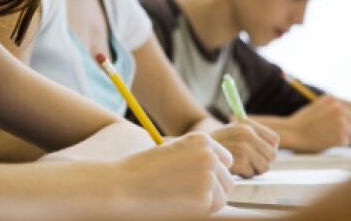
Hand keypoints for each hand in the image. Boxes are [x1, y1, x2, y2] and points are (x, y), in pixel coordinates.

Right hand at [114, 132, 233, 214]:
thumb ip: (195, 157)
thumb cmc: (141, 170)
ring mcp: (209, 176)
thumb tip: (215, 174)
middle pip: (227, 179)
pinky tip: (179, 204)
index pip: (225, 161)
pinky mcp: (205, 197)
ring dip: (207, 201)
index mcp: (202, 140)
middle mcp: (210, 155)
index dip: (214, 173)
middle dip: (214, 189)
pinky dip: (200, 210)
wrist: (123, 185)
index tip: (199, 181)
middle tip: (189, 195)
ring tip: (181, 198)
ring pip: (222, 195)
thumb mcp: (172, 151)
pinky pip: (213, 208)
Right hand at [210, 119, 278, 177]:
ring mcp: (244, 146)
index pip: (274, 140)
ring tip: (239, 165)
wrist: (195, 152)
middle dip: (261, 161)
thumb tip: (273, 154)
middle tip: (247, 161)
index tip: (257, 152)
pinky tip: (232, 169)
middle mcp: (247, 132)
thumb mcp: (233, 133)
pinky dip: (243, 175)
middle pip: (272, 155)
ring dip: (253, 169)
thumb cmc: (216, 146)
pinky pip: (252, 174)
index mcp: (246, 124)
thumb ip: (253, 138)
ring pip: (265, 167)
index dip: (267, 149)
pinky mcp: (240, 160)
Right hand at [280, 95, 350, 150]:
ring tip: (338, 141)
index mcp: (333, 100)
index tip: (350, 125)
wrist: (291, 133)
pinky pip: (348, 142)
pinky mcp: (341, 137)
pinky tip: (330, 143)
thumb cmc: (301, 122)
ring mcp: (341, 123)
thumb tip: (350, 122)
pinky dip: (342, 145)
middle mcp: (339, 109)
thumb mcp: (317, 107)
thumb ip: (334, 111)